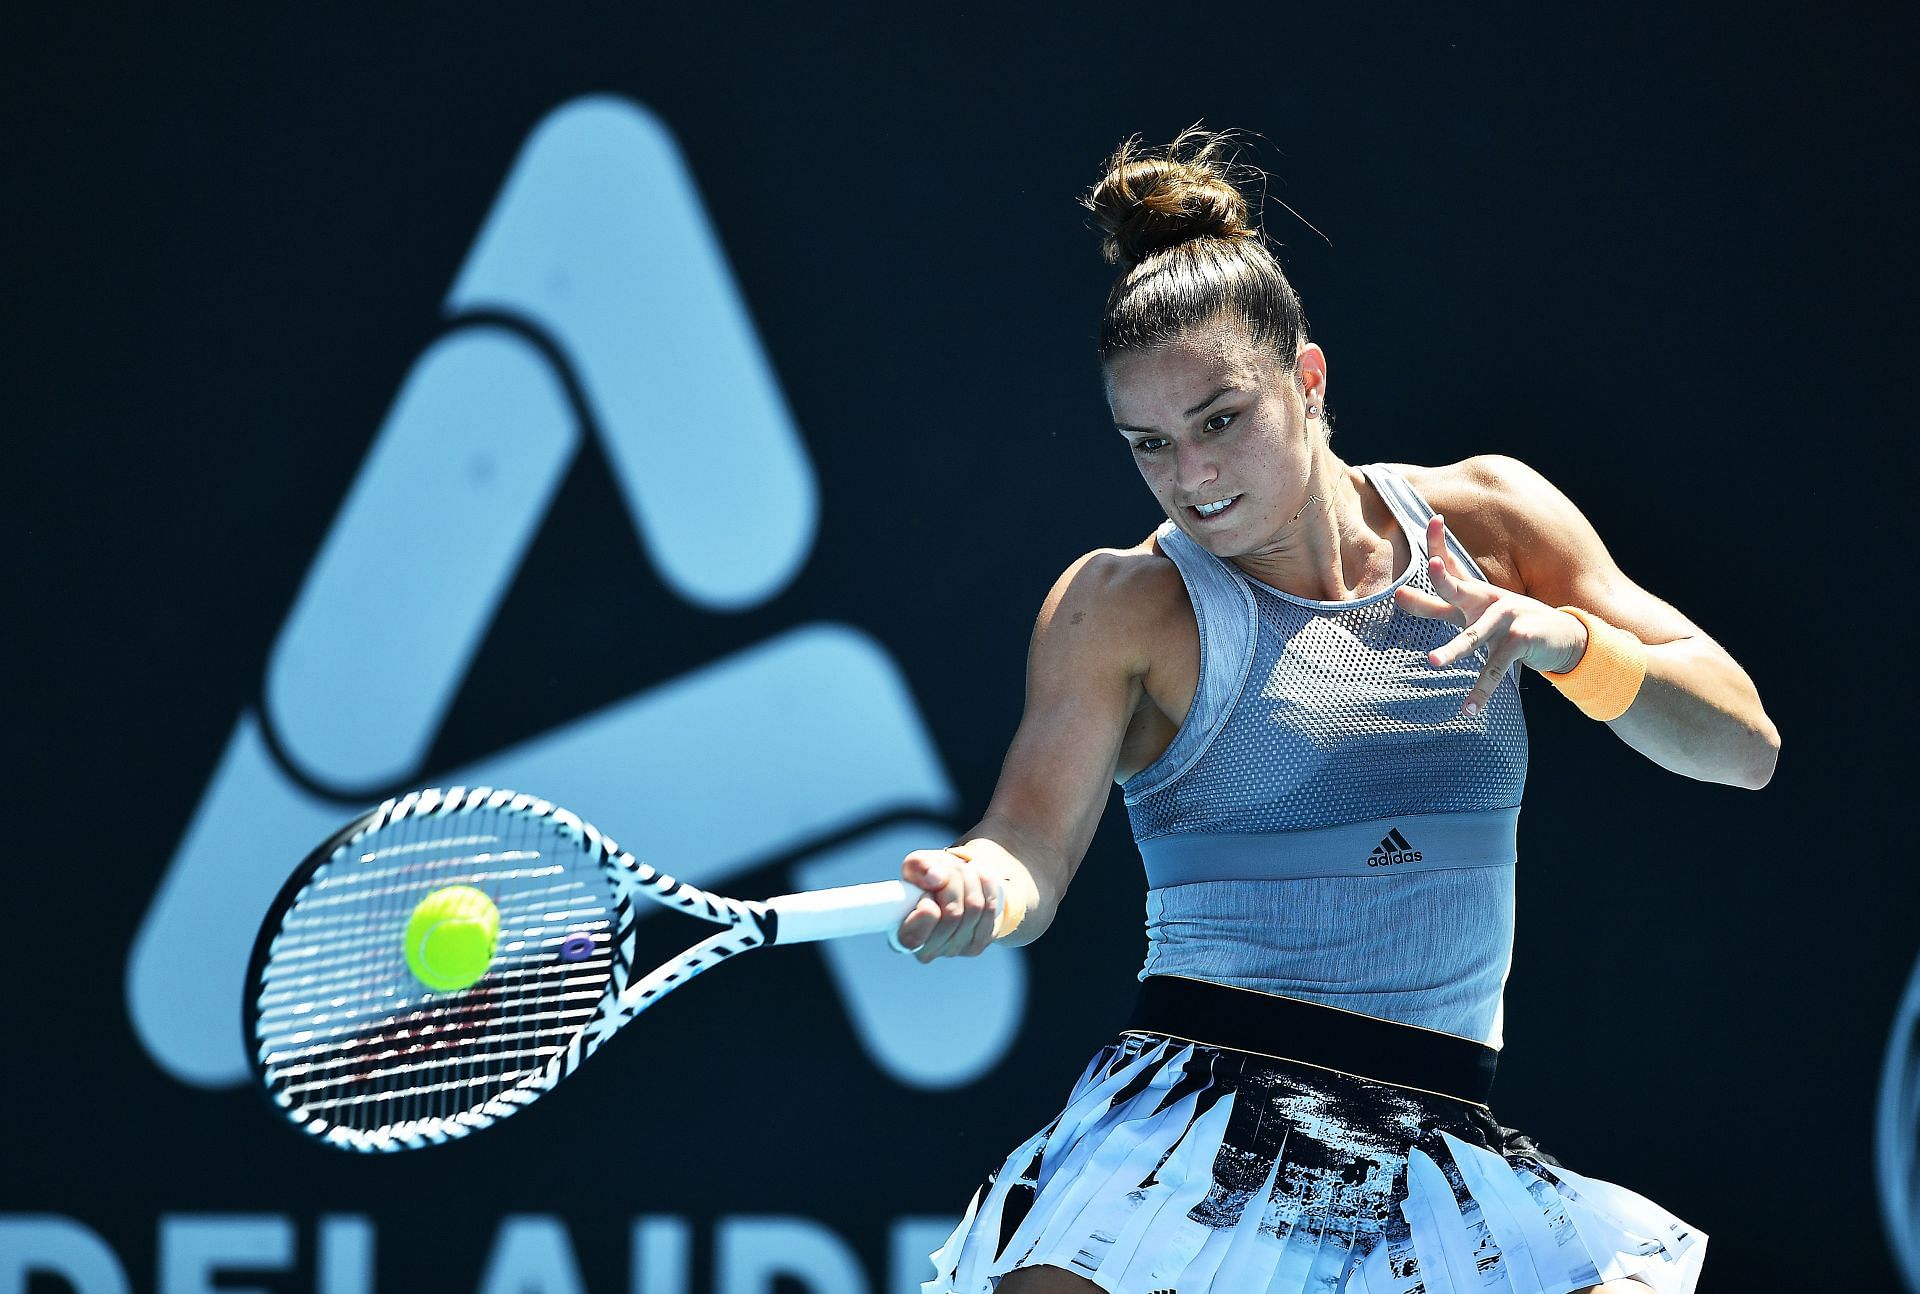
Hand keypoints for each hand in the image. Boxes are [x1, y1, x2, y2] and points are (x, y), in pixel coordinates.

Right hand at [894, 846, 1002, 962]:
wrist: (954, 884)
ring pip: (974, 908)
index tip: (927, 894)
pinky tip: (979, 878)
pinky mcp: (977, 944)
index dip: (925, 913)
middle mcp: (927, 950)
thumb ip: (920, 867)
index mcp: (902, 934)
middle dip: (953, 882)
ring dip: (971, 880)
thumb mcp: (917, 865)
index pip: (913, 937)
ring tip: (964, 870)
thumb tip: (936, 878)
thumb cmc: (929, 877)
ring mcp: (955, 950)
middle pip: (952, 914)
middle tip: (949, 871)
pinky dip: (987, 887)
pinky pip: (990, 910)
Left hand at [1392, 515, 1587, 716]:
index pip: (1451, 566)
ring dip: (1454, 650)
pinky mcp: (1520, 642)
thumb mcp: (1473, 612)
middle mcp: (1487, 601)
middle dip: (1442, 579)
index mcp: (1474, 592)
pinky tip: (1468, 710)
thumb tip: (1398, 594)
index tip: (1430, 521)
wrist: (1563, 637)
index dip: (1438, 544)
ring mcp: (1505, 619)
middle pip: (1459, 588)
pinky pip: (1495, 670)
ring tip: (1432, 661)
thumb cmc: (1508, 623)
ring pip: (1474, 638)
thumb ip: (1437, 604)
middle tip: (1427, 569)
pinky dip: (1481, 692)